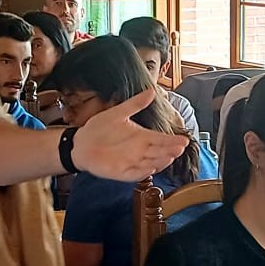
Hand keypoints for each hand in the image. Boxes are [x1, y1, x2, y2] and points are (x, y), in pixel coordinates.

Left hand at [71, 88, 190, 180]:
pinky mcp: (122, 172)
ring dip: (161, 161)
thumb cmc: (99, 128)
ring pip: (151, 163)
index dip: (172, 140)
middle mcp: (140, 151)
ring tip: (170, 157)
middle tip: (180, 148)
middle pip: (160, 152)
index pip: (161, 139)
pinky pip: (135, 174)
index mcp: (142, 137)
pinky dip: (143, 172)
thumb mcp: (118, 113)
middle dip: (170, 151)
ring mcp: (132, 162)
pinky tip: (151, 168)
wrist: (81, 143)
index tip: (183, 140)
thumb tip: (152, 91)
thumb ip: (135, 104)